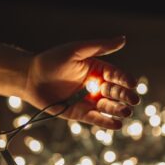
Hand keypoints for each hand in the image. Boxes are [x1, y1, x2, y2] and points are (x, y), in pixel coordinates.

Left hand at [23, 36, 139, 128]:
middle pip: (115, 92)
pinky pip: (96, 119)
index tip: (132, 83)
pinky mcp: (81, 114)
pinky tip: (117, 124)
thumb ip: (100, 47)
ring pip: (108, 107)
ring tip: (126, 112)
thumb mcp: (76, 50)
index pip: (116, 75)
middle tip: (134, 100)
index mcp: (98, 70)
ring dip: (118, 110)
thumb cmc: (53, 60)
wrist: (31, 78)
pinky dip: (106, 122)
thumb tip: (124, 39)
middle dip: (125, 96)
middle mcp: (96, 86)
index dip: (125, 79)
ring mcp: (89, 101)